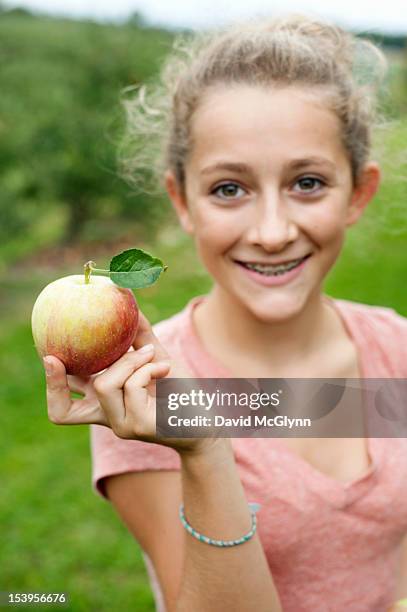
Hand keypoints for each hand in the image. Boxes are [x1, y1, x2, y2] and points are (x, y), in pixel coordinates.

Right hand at [43, 310, 220, 455]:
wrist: (207, 420)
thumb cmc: (179, 392)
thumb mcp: (155, 360)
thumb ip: (139, 338)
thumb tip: (127, 303)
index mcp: (105, 406)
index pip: (62, 409)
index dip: (50, 386)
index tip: (49, 355)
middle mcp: (108, 419)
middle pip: (62, 412)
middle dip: (55, 380)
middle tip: (54, 355)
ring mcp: (122, 426)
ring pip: (104, 384)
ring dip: (129, 361)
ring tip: (151, 355)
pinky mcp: (141, 427)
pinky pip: (132, 385)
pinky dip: (147, 368)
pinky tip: (164, 368)